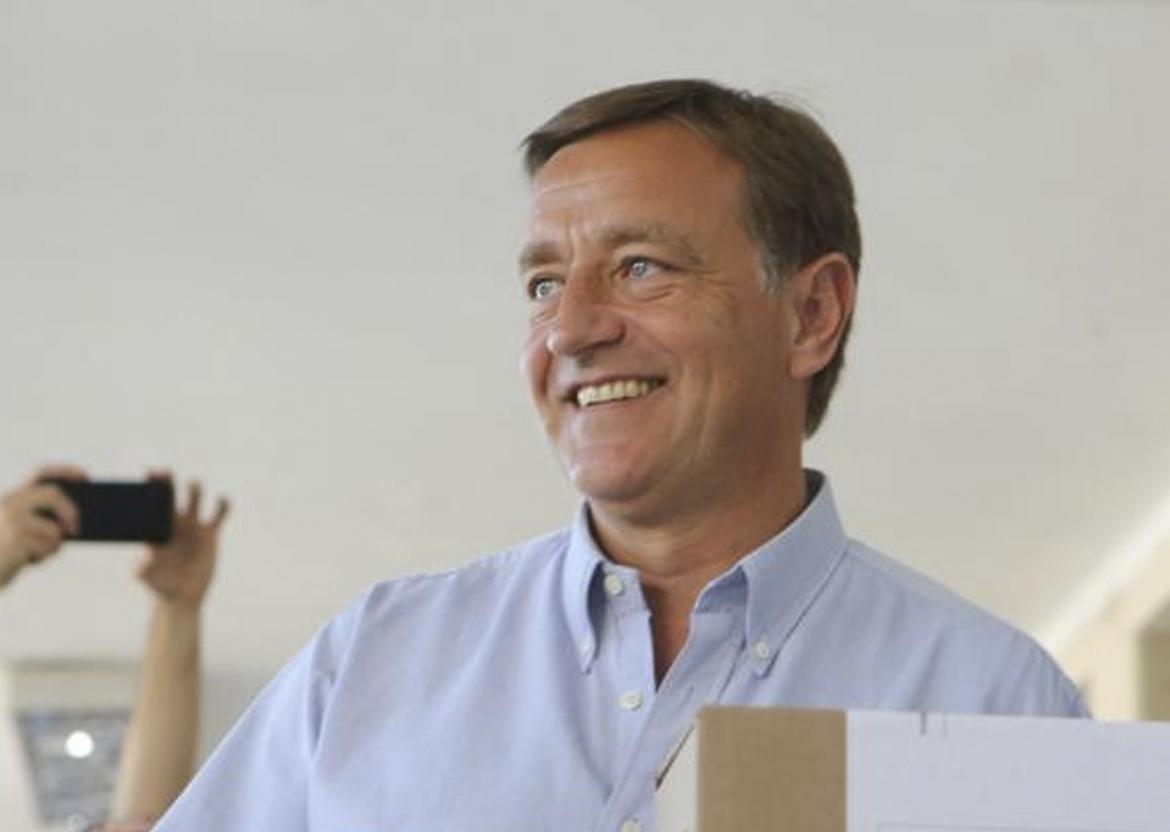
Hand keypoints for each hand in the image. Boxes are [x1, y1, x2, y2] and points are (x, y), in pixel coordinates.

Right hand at [0, 465, 84, 588]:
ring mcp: (12, 520)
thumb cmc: (0, 554)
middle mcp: (10, 504)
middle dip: (70, 511)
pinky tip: (28, 560)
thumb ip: (40, 523)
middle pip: (53, 494)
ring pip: (54, 528)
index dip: (65, 472)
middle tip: (76, 530)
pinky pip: (48, 546)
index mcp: (11, 499)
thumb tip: (73, 525)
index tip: (86, 476)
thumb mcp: (19, 534)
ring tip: (35, 553)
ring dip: (52, 545)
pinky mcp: (17, 538)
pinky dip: (44, 555)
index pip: (41, 475)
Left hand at [135, 475, 229, 607]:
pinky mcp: (211, 533)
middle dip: (168, 481)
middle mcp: (173, 522)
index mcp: (155, 527)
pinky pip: (219, 513)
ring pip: (195, 498)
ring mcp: (193, 526)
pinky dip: (222, 504)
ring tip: (193, 486)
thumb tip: (143, 554)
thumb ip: (142, 566)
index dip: (149, 488)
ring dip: (194, 488)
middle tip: (164, 471)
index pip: (150, 502)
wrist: (182, 596)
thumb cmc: (160, 585)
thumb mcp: (146, 577)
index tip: (147, 476)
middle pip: (171, 493)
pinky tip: (221, 501)